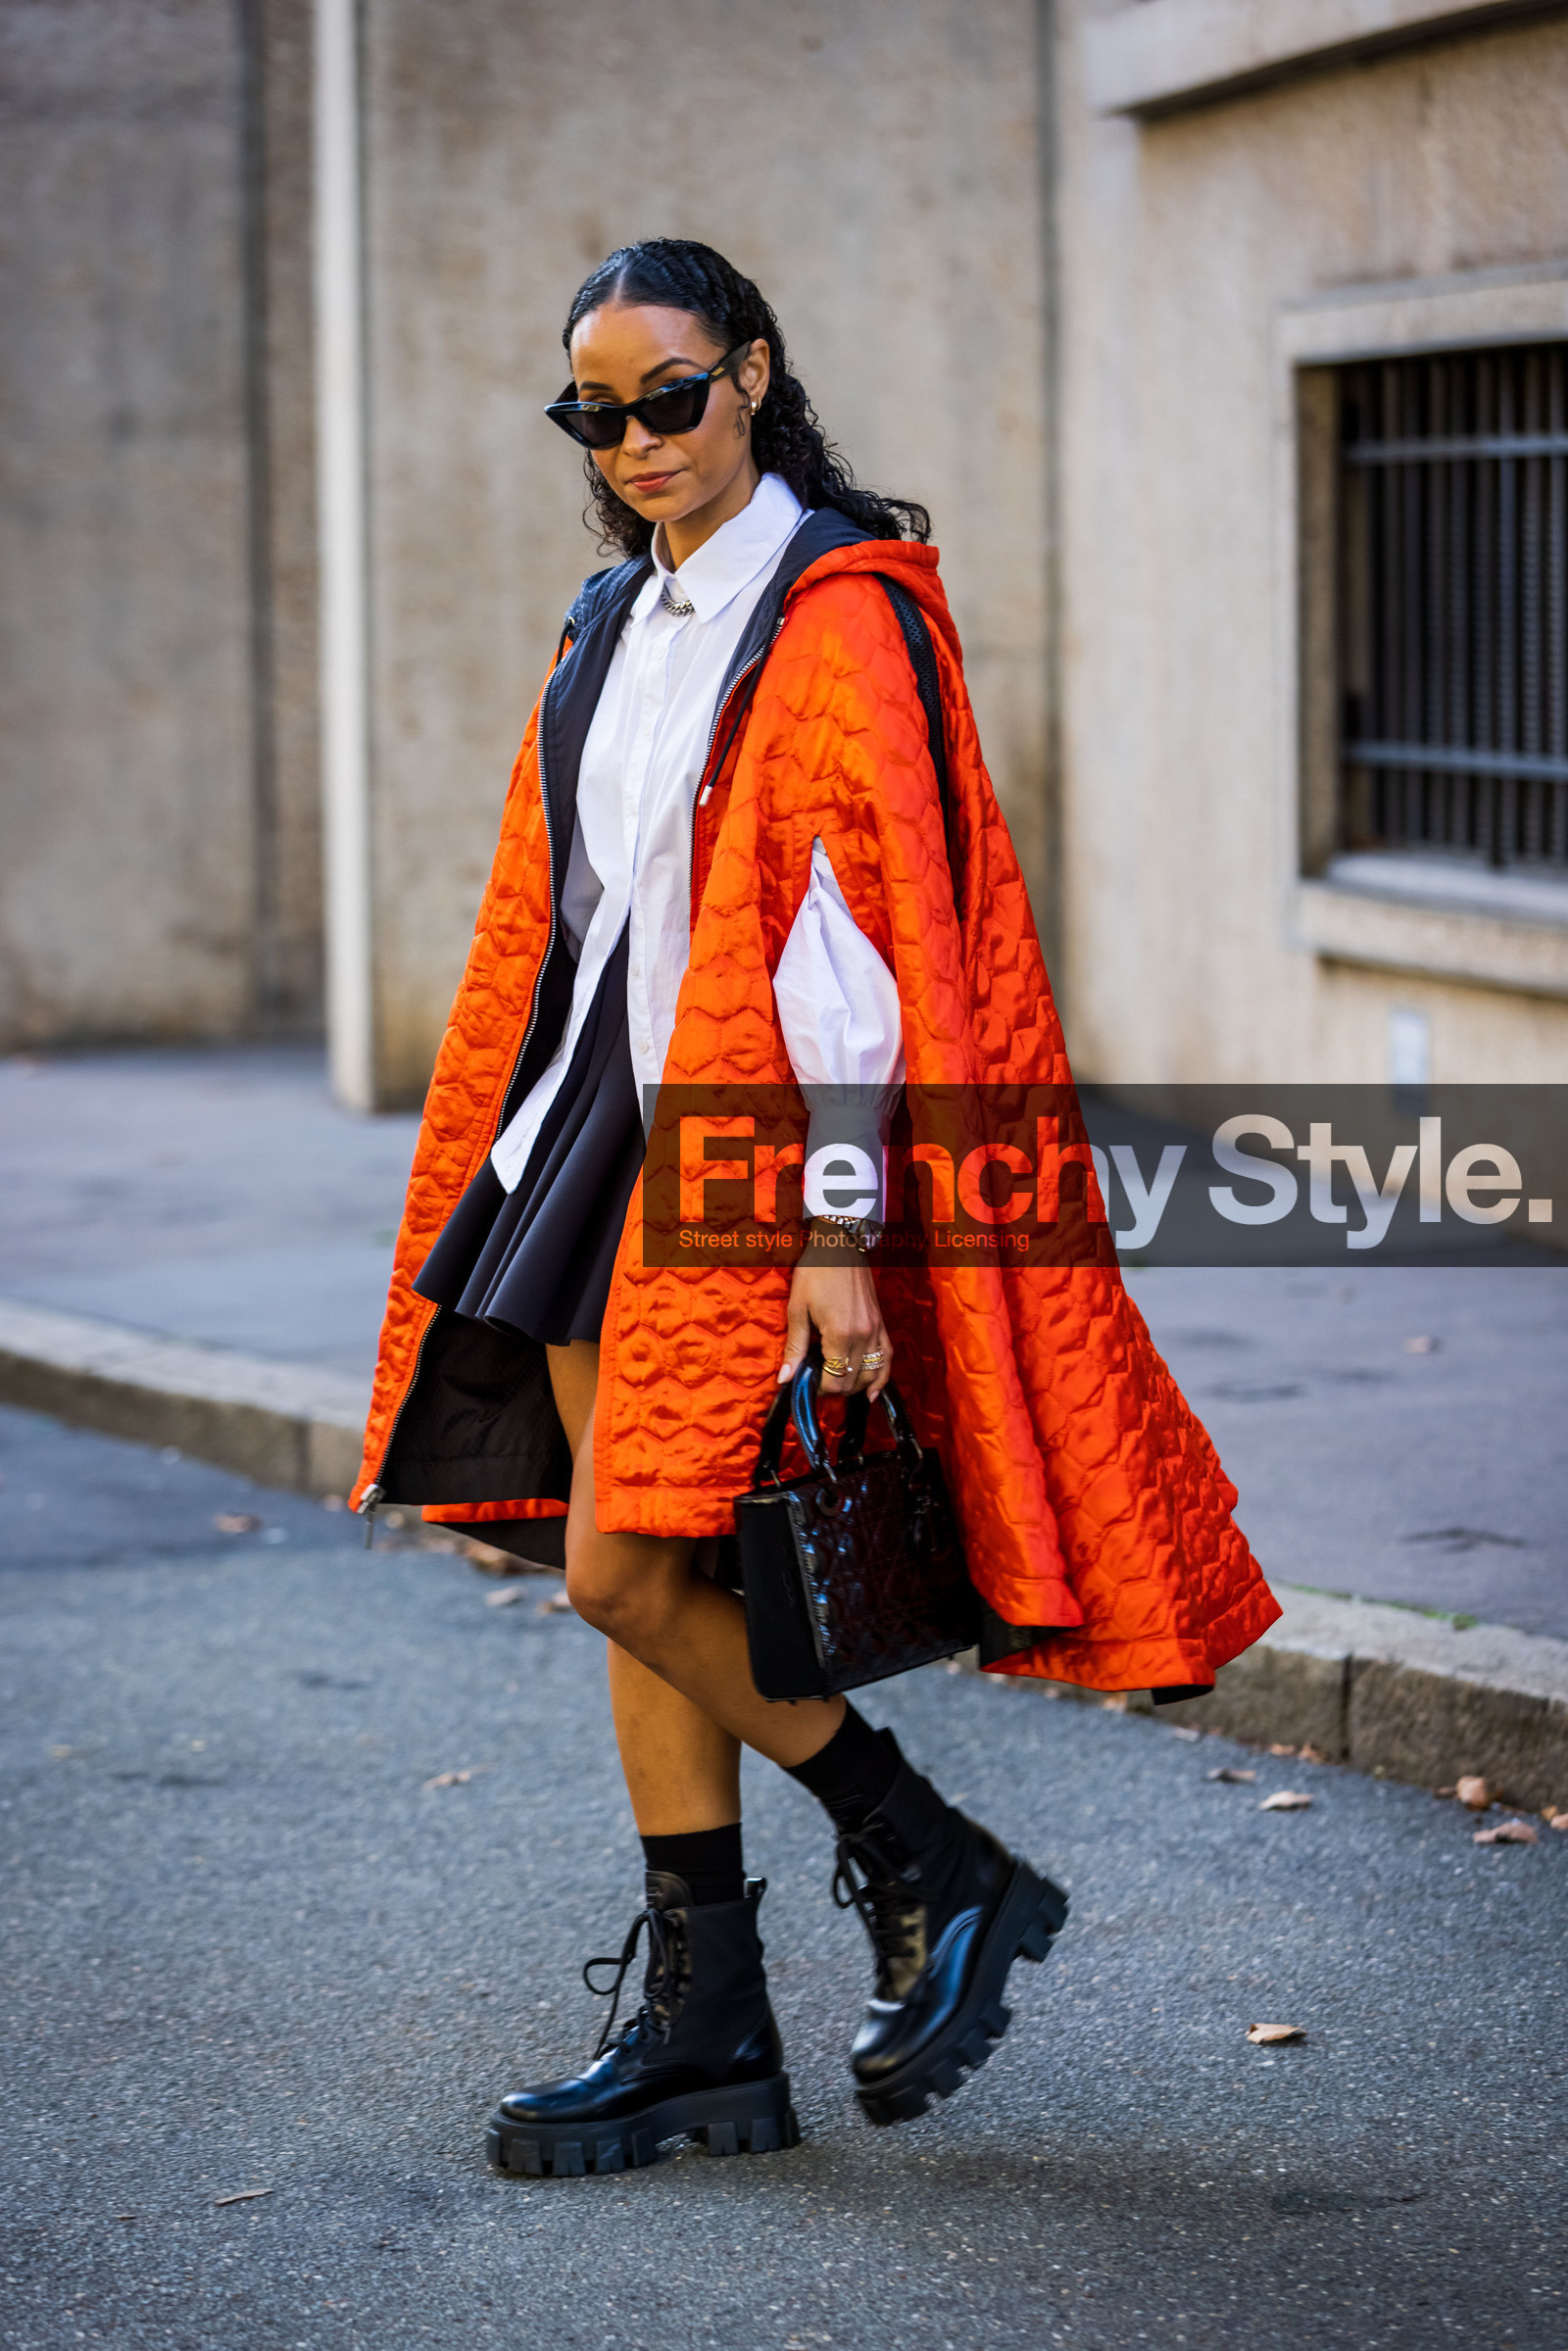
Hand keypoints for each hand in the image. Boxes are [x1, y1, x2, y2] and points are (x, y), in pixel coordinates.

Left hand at [778, 1258, 891, 1399]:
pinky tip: (871, 1392)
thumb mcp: (797, 1309)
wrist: (840, 1245)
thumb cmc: (815, 1273)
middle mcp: (864, 1336)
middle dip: (833, 1387)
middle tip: (816, 1379)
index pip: (834, 1379)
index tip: (806, 1382)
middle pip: (852, 1381)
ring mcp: (876, 1330)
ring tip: (837, 1383)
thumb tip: (785, 1380)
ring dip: (854, 1385)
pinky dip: (881, 1377)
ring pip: (872, 1374)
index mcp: (841, 1334)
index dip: (818, 1388)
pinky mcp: (882, 1324)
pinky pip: (887, 1358)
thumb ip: (795, 1347)